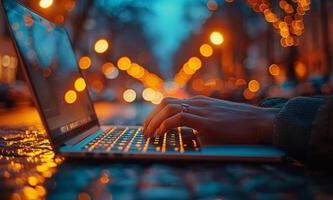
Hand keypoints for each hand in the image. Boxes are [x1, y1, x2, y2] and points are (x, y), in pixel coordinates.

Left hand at [143, 96, 278, 144]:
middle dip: (150, 118)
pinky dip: (168, 124)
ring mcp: (201, 110)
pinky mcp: (207, 121)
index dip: (155, 114)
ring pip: (169, 108)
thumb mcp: (214, 123)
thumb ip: (198, 126)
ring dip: (155, 122)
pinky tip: (162, 133)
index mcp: (197, 103)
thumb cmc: (238, 126)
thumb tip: (183, 136)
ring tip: (149, 134)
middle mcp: (197, 103)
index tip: (149, 127)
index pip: (169, 103)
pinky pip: (181, 117)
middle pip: (164, 103)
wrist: (258, 122)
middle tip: (144, 132)